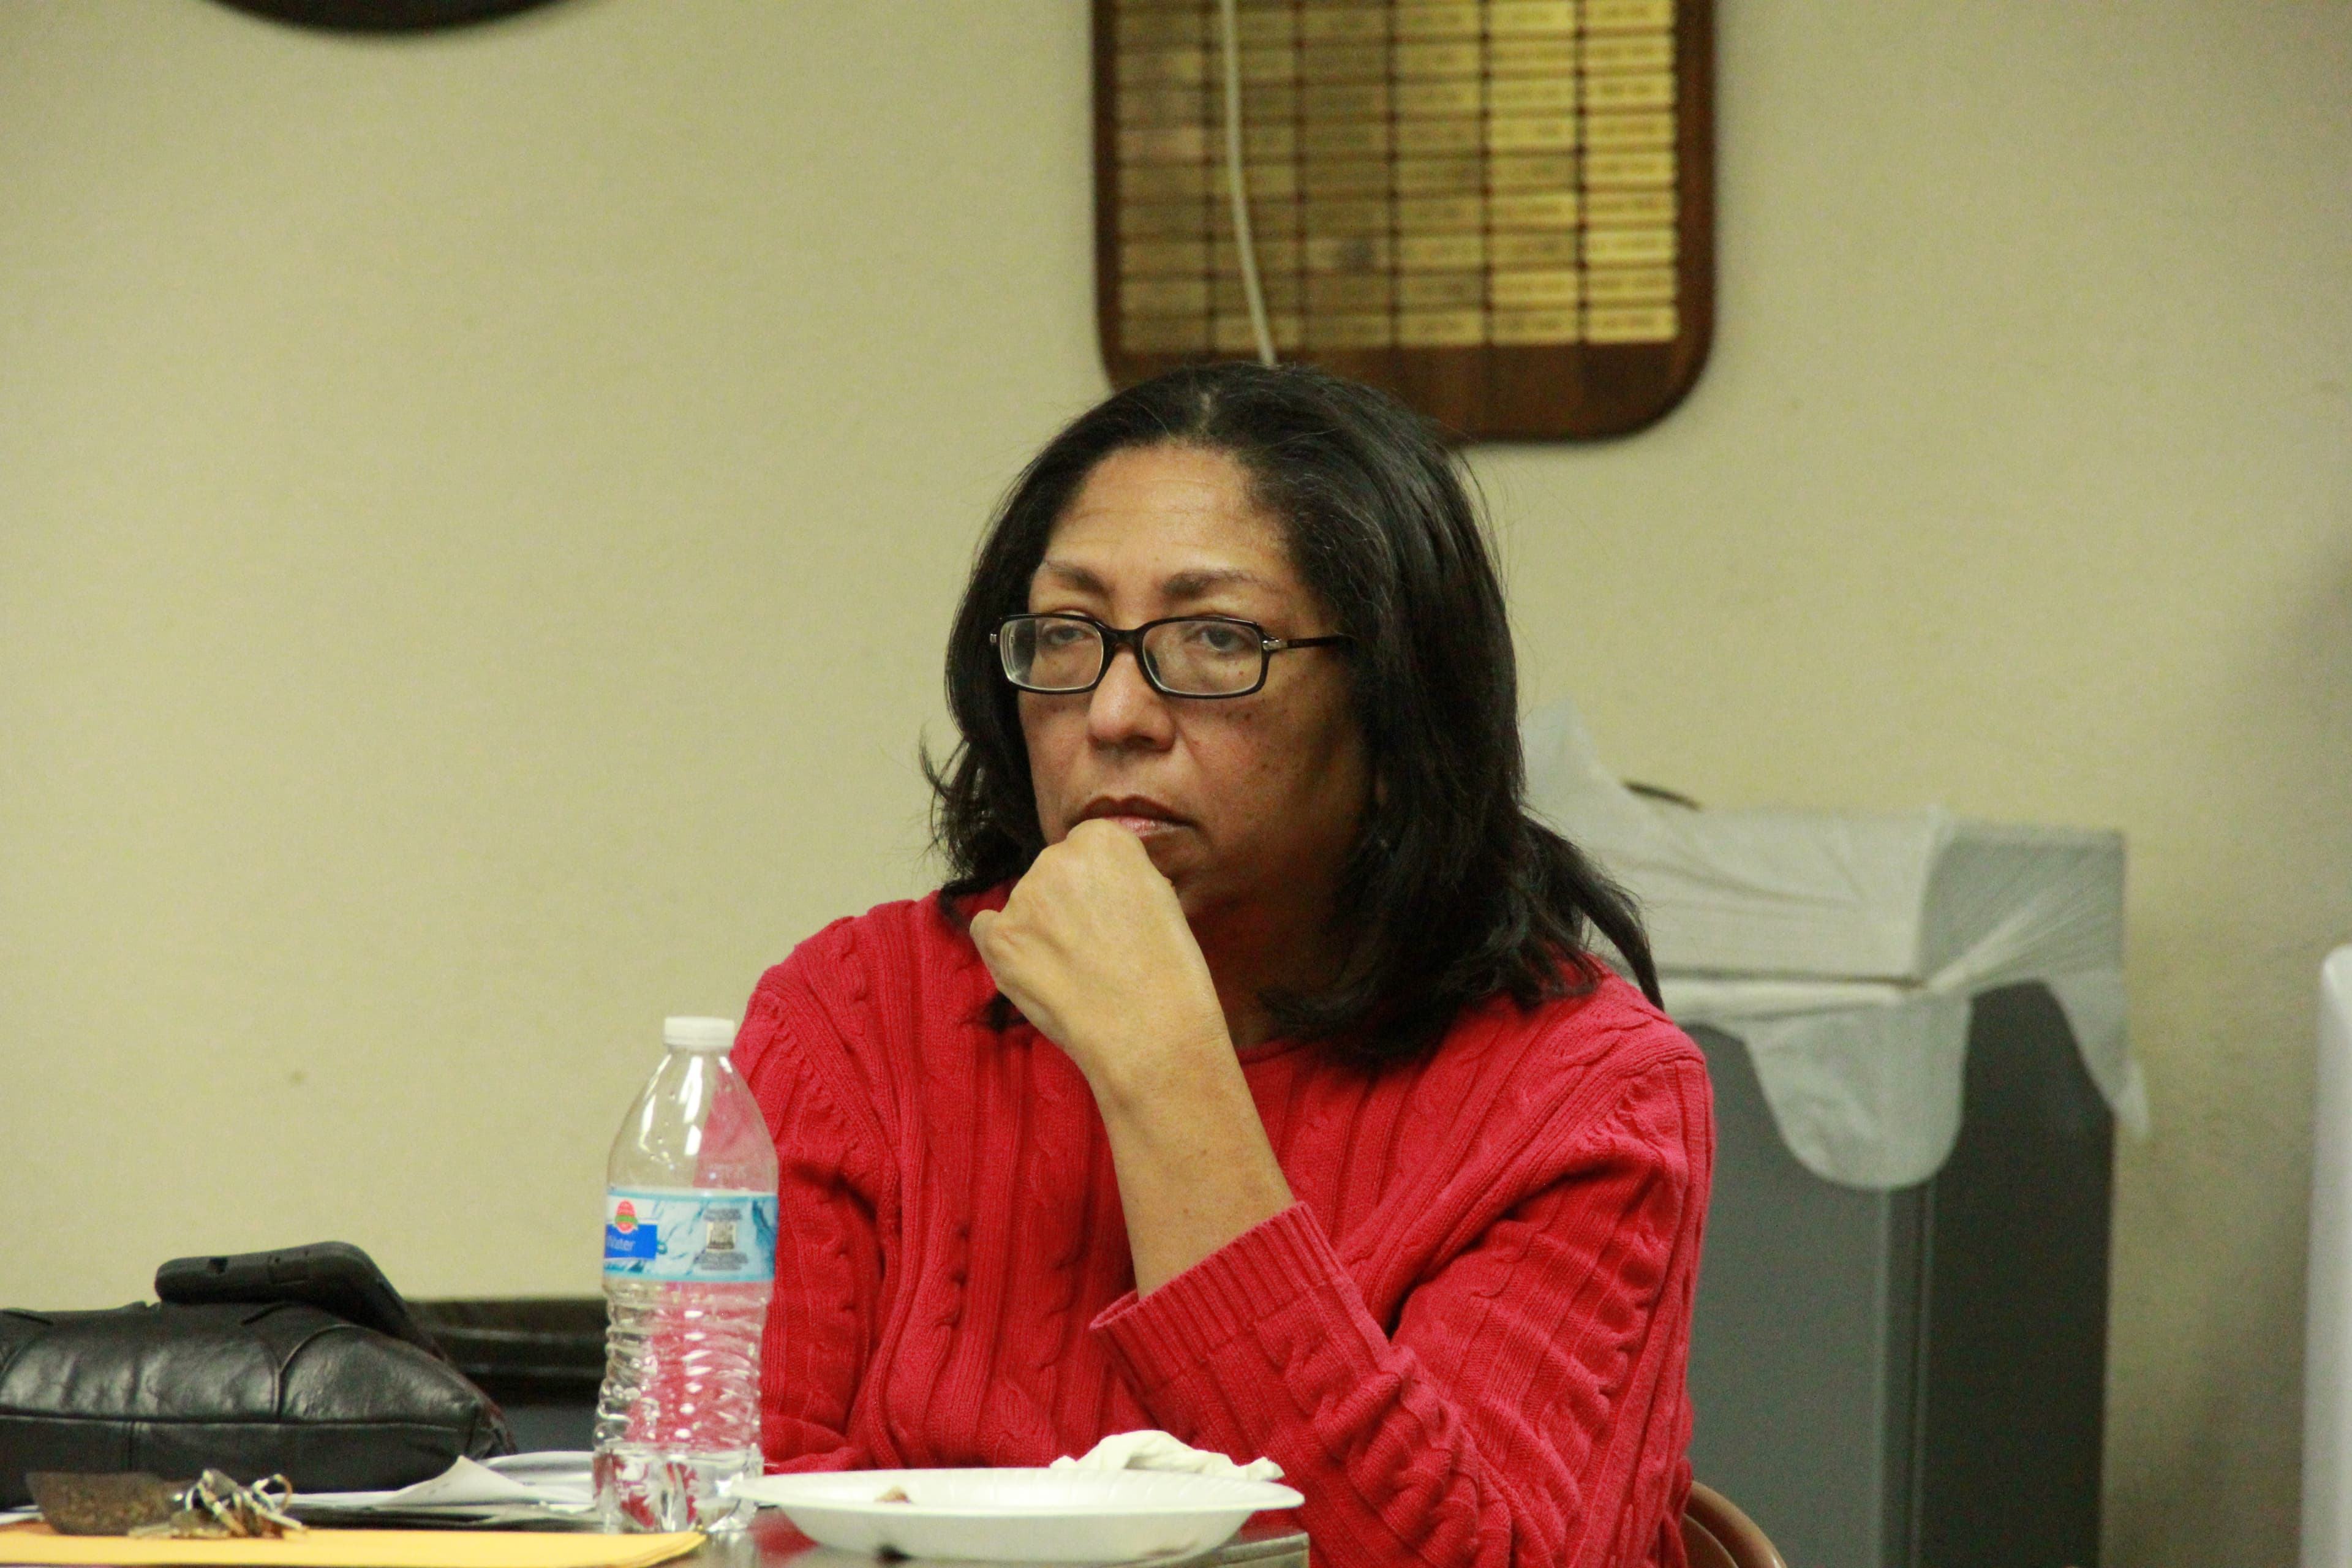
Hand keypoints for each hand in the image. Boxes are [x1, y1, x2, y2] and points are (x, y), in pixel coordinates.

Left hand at [968, 820, 1229, 1095]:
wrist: (1150, 1031)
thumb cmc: (1169, 970)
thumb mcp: (1160, 898)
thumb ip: (1122, 876)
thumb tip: (1099, 882)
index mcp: (1103, 839)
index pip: (1087, 846)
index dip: (1100, 884)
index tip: (1112, 913)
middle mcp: (1056, 857)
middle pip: (1053, 872)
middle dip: (1067, 902)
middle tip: (1095, 947)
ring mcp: (1022, 898)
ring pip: (1025, 904)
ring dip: (1042, 928)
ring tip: (1075, 972)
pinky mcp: (999, 939)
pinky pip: (987, 928)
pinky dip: (1004, 946)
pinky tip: (1034, 971)